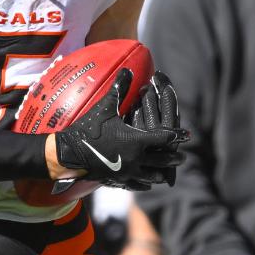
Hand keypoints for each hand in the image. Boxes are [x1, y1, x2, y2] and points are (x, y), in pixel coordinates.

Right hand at [52, 69, 188, 190]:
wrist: (68, 153)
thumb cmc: (88, 128)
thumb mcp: (105, 106)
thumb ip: (119, 88)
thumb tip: (127, 69)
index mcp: (137, 140)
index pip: (164, 137)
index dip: (176, 135)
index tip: (187, 135)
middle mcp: (136, 158)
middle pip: (162, 159)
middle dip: (173, 157)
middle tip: (183, 157)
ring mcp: (127, 172)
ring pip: (151, 175)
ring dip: (160, 172)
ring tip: (167, 173)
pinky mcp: (117, 180)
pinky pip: (136, 184)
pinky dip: (144, 183)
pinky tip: (147, 183)